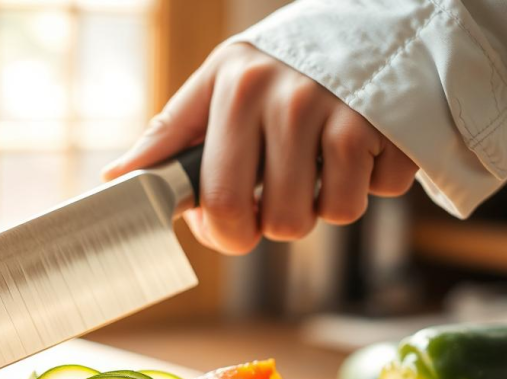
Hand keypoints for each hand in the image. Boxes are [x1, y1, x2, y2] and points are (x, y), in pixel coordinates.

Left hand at [103, 43, 417, 254]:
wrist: (372, 20)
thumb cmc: (279, 68)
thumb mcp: (219, 83)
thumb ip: (171, 133)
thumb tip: (116, 179)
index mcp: (235, 89)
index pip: (218, 197)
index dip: (220, 230)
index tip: (221, 224)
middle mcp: (287, 99)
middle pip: (276, 223)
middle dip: (271, 227)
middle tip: (274, 200)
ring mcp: (342, 112)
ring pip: (325, 216)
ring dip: (322, 205)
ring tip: (317, 164)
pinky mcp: (389, 126)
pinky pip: (371, 196)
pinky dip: (367, 184)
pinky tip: (357, 149)